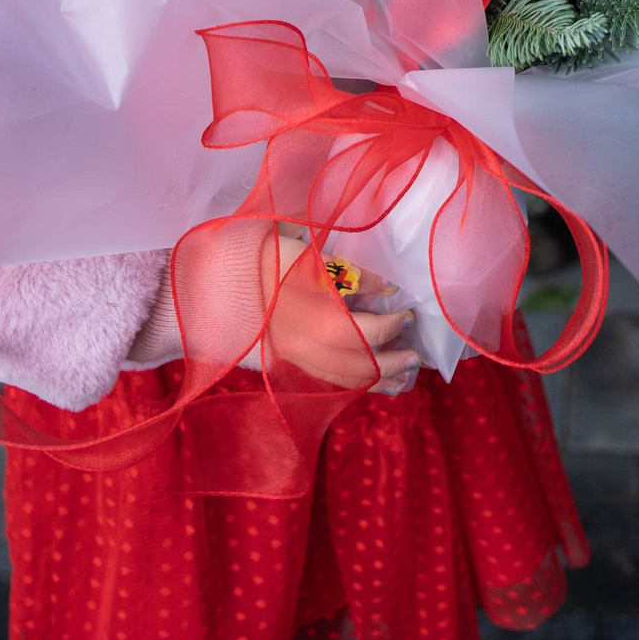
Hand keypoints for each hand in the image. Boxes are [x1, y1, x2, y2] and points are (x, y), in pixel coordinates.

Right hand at [254, 236, 422, 395]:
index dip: (392, 325)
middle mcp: (307, 344)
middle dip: (391, 363)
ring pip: (342, 379)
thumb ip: (353, 275)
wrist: (223, 276)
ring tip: (400, 382)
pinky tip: (366, 381)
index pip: (366, 332)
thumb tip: (388, 289)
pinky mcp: (285, 359)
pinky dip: (349, 382)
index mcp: (316, 317)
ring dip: (374, 381)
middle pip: (358, 365)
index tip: (408, 315)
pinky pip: (324, 378)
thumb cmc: (271, 258)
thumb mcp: (314, 257)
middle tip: (415, 358)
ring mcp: (294, 355)